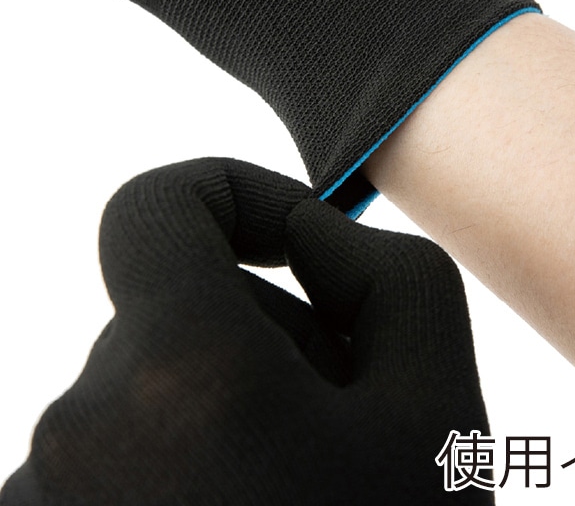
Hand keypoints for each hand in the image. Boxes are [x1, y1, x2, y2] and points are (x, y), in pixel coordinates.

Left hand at [0, 158, 491, 503]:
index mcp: (178, 375)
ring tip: (309, 485)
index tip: (299, 242)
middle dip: (271, 332)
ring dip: (236, 400)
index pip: (153, 204)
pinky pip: (123, 447)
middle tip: (348, 419)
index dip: (234, 192)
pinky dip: (190, 456)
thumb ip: (386, 272)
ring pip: (156, 380)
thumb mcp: (440, 403)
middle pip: (180, 307)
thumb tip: (306, 232)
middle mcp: (77, 431)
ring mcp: (43, 497)